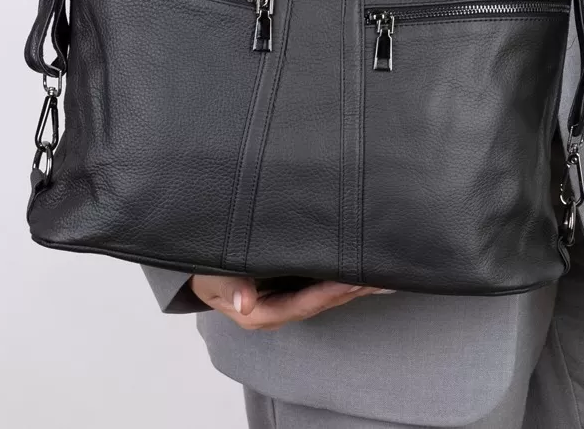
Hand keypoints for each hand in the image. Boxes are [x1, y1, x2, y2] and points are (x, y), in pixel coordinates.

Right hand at [188, 275, 394, 330]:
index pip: (302, 305)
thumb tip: (245, 303)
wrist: (202, 274)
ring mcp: (289, 300)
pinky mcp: (293, 288)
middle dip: (351, 290)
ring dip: (353, 286)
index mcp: (263, 312)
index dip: (327, 294)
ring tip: (381, 275)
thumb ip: (231, 288)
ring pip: (326, 296)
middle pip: (321, 303)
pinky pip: (322, 286)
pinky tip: (363, 272)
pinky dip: (343, 279)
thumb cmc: (209, 273)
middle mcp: (281, 309)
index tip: (351, 281)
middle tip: (380, 276)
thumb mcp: (214, 278)